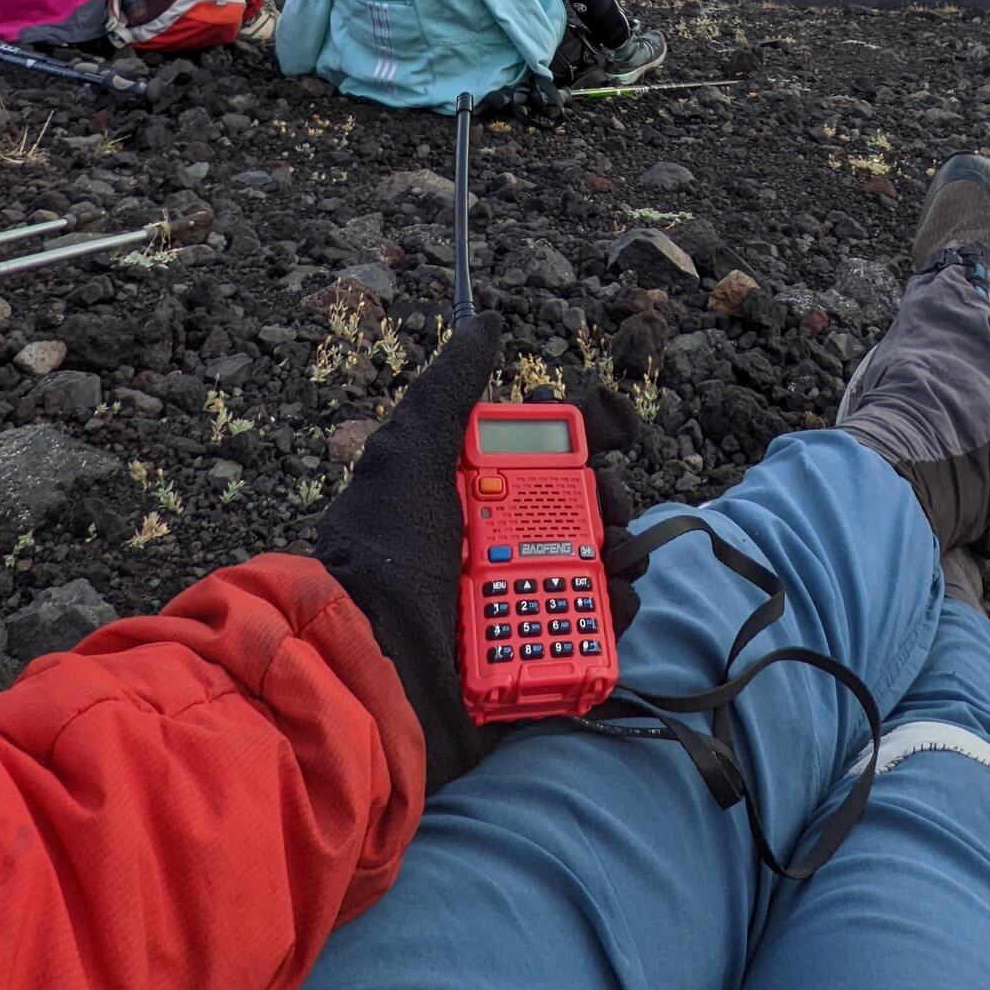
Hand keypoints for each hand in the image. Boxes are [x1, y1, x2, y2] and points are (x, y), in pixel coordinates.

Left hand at [313, 320, 644, 793]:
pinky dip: (612, 613)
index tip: (617, 428)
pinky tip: (605, 605)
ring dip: (622, 553)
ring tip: (611, 559)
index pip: (552, 445)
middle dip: (615, 496)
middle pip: (592, 502)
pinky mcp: (540, 652)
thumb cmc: (382, 556)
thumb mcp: (408, 456)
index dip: (593, 429)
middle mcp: (505, 538)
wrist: (367, 668)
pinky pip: (598, 627)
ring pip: (606, 562)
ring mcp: (526, 597)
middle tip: (610, 507)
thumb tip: (488, 321)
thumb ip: (451, 388)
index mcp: (477, 486)